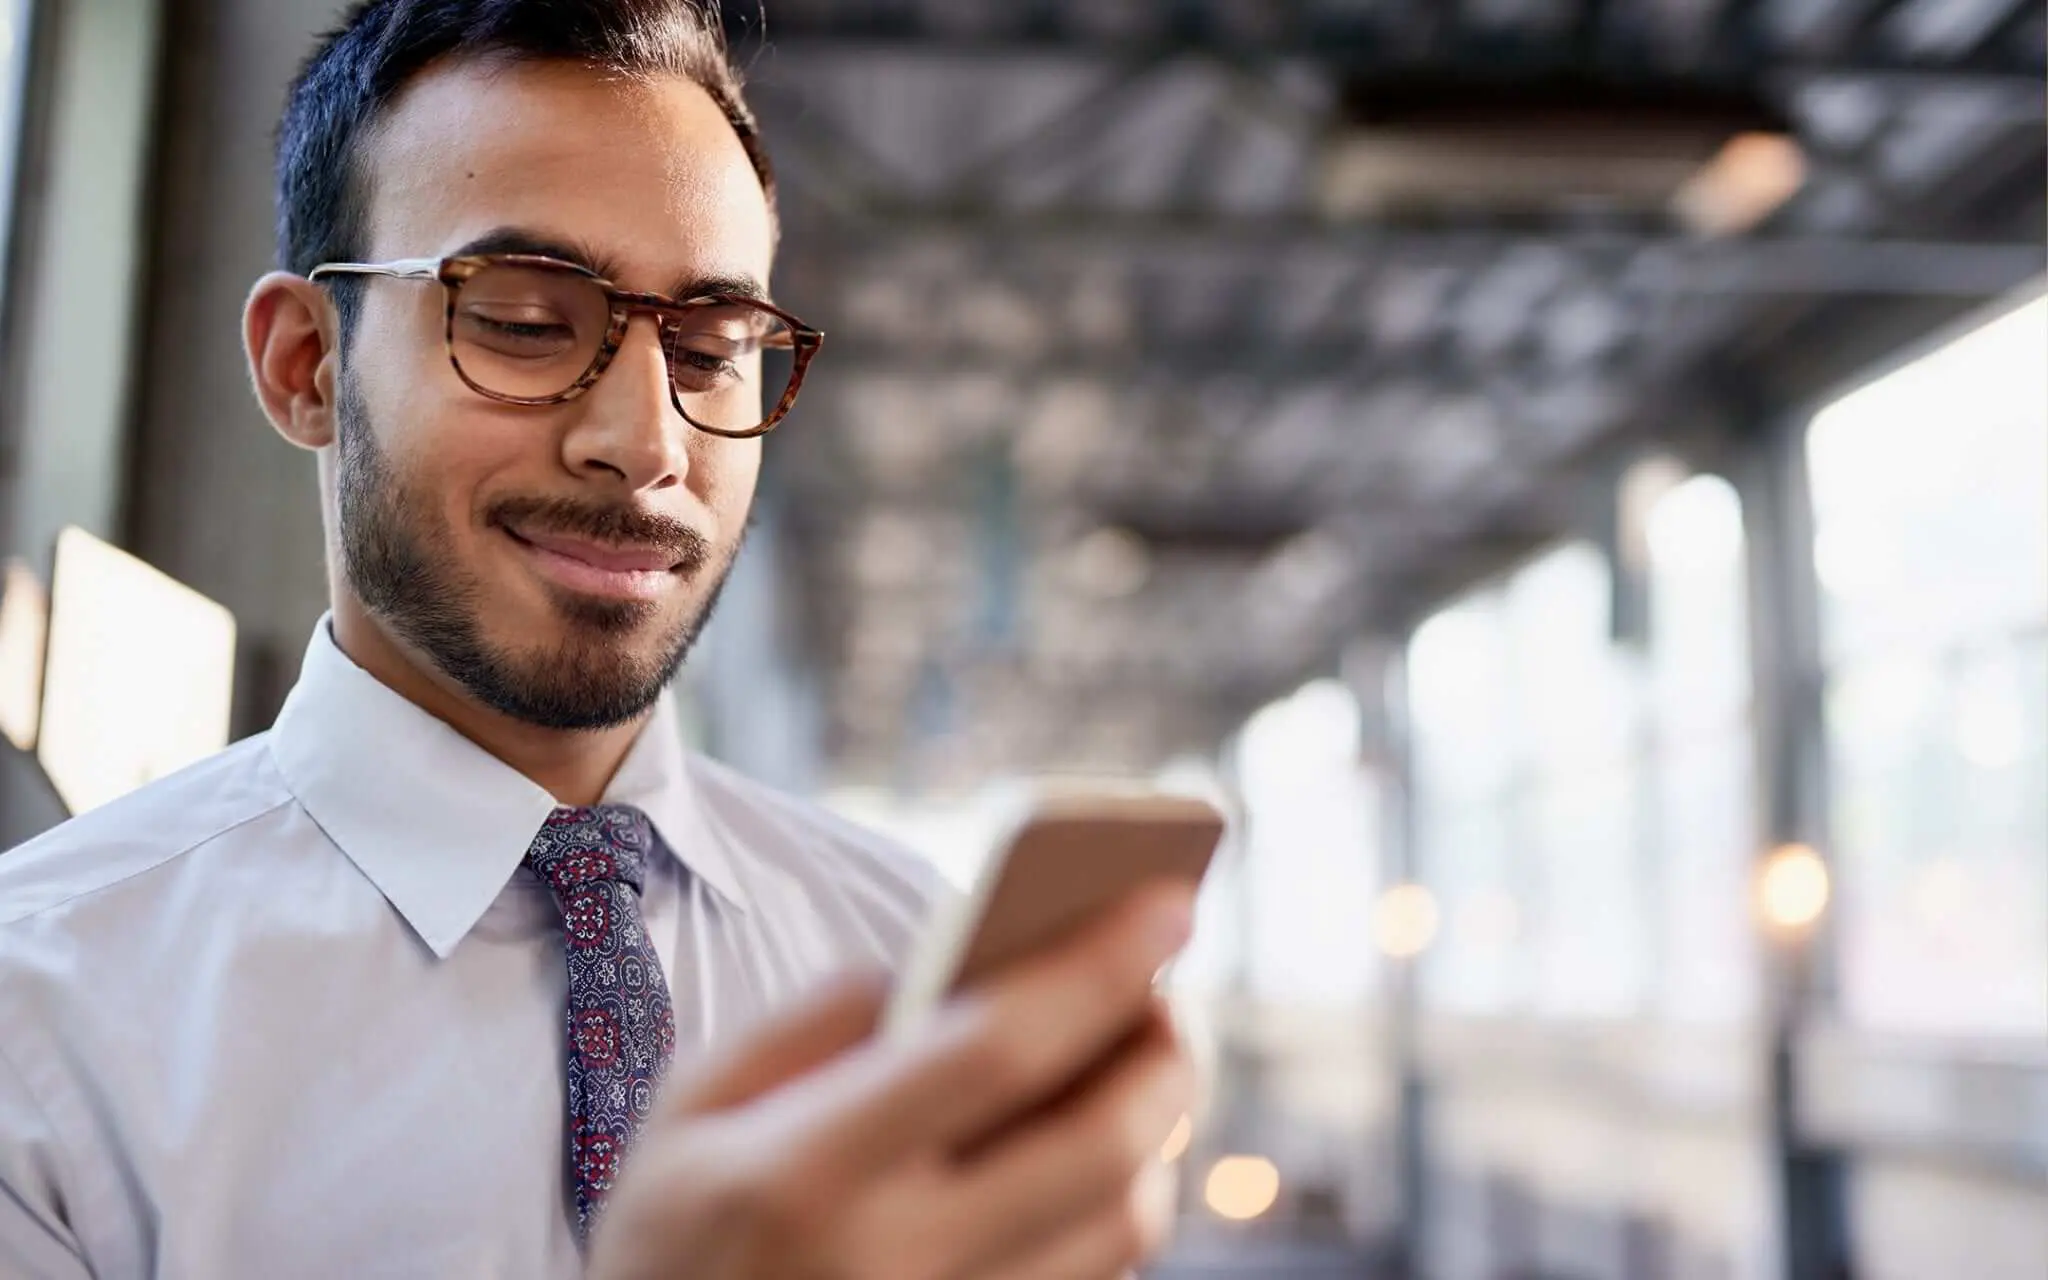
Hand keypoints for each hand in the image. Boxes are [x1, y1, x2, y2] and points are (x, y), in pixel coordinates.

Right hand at [588, 885, 1197, 1279]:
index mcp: (807, 1172)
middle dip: (1165, 1050)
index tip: (1166, 902)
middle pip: (1100, 1146)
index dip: (1099, 966)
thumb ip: (812, 1021)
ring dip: (1158, 1131)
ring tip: (1143, 1062)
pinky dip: (1122, 1201)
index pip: (998, 1049)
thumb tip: (941, 964)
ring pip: (1124, 1227)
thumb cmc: (669, 1239)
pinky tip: (1103, 1149)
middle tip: (1171, 991)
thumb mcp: (688, 1110)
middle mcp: (893, 1263)